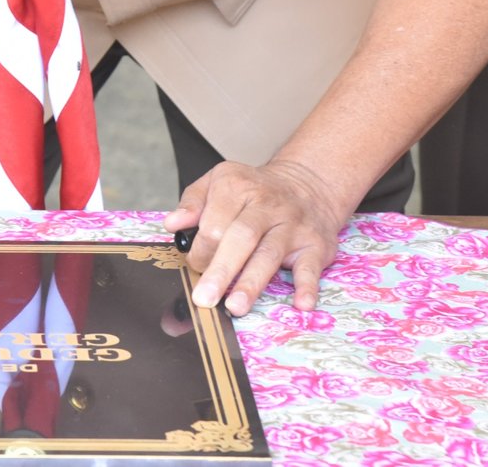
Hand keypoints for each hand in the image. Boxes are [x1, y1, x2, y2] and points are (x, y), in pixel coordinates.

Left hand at [162, 159, 348, 317]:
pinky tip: (301, 305)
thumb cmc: (254, 190)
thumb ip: (193, 202)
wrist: (307, 183)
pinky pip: (311, 267)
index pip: (214, 223)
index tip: (195, 266)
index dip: (201, 249)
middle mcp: (266, 205)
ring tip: (235, 307)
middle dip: (221, 270)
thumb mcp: (218, 181)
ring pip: (269, 255)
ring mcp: (291, 225)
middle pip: (240, 238)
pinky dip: (308, 286)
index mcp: (236, 187)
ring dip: (252, 283)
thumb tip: (173, 224)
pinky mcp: (314, 244)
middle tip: (204, 297)